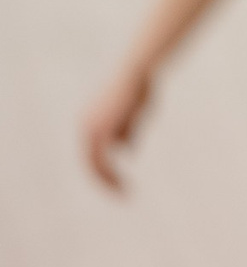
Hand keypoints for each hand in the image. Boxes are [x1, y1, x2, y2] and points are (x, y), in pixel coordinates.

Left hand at [83, 63, 152, 190]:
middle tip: (120, 194)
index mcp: (90, 122)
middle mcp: (86, 126)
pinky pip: (102, 160)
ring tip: (123, 193)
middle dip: (105, 179)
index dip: (105, 169)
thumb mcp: (134, 114)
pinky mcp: (100, 131)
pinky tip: (123, 185)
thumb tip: (126, 151)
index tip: (120, 182)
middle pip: (90, 162)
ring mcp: (91, 129)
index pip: (92, 153)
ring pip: (96, 164)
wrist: (139, 72)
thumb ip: (127, 131)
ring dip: (109, 179)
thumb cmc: (140, 88)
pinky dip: (111, 175)